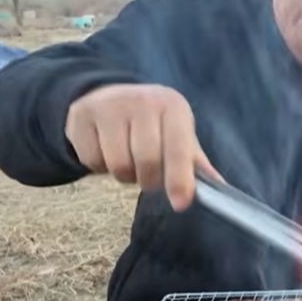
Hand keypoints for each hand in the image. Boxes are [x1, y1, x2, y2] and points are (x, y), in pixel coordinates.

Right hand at [65, 84, 219, 211]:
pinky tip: (105, 151)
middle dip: (148, 180)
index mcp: (172, 106)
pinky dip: (99, 167)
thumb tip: (219, 188)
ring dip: (124, 175)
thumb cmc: (154, 123)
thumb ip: (195, 162)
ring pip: (118, 165)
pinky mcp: (82, 114)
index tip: (181, 204)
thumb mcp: (178, 134)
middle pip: (146, 161)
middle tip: (147, 178)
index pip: (178, 148)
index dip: (180, 179)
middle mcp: (142, 101)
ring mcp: (109, 105)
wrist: (108, 96)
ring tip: (128, 161)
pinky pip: (91, 161)